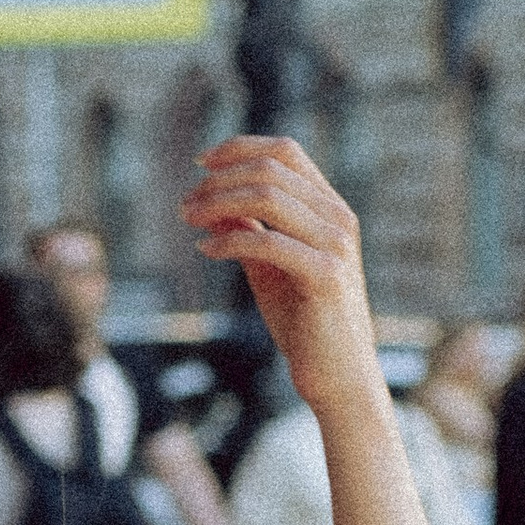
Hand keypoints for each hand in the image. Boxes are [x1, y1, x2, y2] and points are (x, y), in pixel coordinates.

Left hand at [181, 139, 385, 422]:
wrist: (338, 376)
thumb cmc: (304, 322)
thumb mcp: (269, 267)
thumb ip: (247, 230)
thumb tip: (210, 203)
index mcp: (330, 208)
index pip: (285, 151)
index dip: (239, 148)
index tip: (201, 164)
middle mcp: (339, 218)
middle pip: (271, 169)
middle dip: (219, 179)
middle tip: (185, 205)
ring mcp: (336, 245)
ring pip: (267, 197)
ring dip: (217, 203)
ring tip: (188, 220)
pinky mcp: (326, 276)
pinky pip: (267, 242)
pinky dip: (228, 241)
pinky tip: (205, 250)